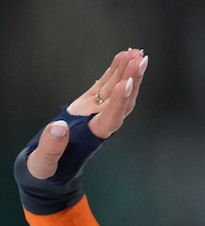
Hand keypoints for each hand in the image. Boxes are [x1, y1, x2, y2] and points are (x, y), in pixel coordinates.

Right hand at [27, 48, 146, 180]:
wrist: (46, 172)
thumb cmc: (46, 171)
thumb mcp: (43, 164)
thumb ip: (51, 148)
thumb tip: (58, 127)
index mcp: (90, 138)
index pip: (110, 119)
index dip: (119, 101)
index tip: (126, 84)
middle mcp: (99, 124)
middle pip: (121, 102)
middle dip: (131, 81)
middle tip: (140, 60)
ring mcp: (95, 114)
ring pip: (116, 92)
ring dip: (127, 73)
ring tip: (136, 53)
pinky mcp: (89, 106)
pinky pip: (104, 88)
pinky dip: (113, 72)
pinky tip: (122, 58)